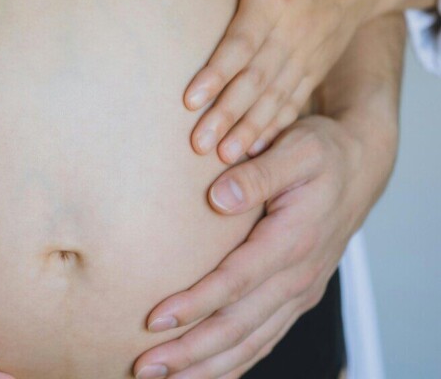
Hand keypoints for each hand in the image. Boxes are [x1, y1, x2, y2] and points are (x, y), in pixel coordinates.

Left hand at [133, 114, 396, 378]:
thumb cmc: (322, 154)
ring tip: (162, 378)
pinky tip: (204, 374)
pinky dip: (234, 363)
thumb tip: (220, 197)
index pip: (237, 282)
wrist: (359, 166)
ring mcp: (299, 292)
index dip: (196, 304)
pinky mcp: (295, 297)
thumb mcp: (297, 149)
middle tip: (145, 366)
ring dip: (206, 366)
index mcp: (293, 240)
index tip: (155, 318)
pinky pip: (264, 340)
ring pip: (251, 343)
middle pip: (239, 326)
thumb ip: (259, 174)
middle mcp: (298, 276)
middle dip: (190, 351)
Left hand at [182, 0, 388, 163]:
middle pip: (255, 81)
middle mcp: (291, 35)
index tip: (191, 100)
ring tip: (223, 157)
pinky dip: (275, 128)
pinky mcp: (313, 70)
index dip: (217, 73)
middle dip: (226, 114)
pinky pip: (293, 103)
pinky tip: (255, 151)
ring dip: (248, 130)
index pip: (241, 44)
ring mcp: (306, 57)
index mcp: (274, 2)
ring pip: (274, 99)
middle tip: (198, 144)